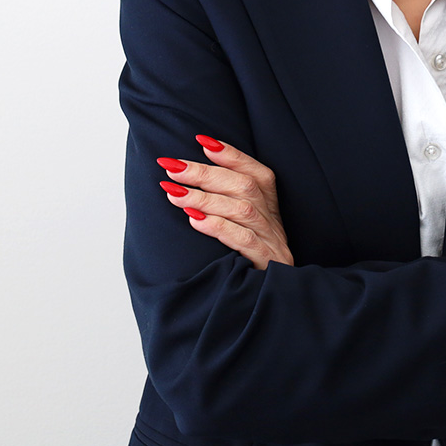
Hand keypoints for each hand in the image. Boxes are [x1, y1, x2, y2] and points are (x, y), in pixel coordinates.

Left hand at [156, 137, 293, 269]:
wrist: (266, 304)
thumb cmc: (246, 261)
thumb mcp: (240, 228)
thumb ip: (224, 203)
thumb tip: (185, 178)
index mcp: (270, 206)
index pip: (254, 171)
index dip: (230, 154)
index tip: (201, 140)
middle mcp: (273, 220)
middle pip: (244, 186)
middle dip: (205, 173)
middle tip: (172, 167)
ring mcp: (272, 242)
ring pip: (242, 209)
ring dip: (204, 197)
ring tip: (174, 192)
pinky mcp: (265, 264)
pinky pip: (244, 240)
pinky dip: (219, 226)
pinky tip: (195, 221)